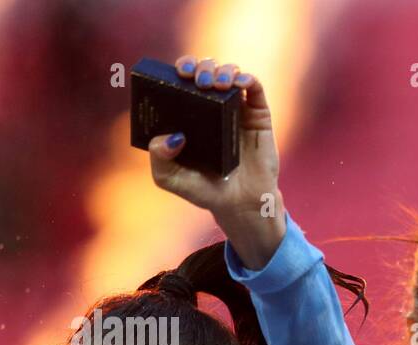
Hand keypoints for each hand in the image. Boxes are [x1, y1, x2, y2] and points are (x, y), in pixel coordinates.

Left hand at [148, 56, 284, 266]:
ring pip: (231, 73)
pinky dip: (247, 78)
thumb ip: (158, 158)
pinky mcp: (259, 116)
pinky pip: (255, 87)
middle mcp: (214, 107)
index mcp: (191, 114)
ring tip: (217, 86)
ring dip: (223, 70)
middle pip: (207, 69)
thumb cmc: (205, 191)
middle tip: (198, 81)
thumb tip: (167, 136)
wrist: (240, 205)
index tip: (180, 73)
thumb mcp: (169, 178)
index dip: (183, 67)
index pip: (185, 79)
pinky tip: (238, 83)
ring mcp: (237, 110)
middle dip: (201, 66)